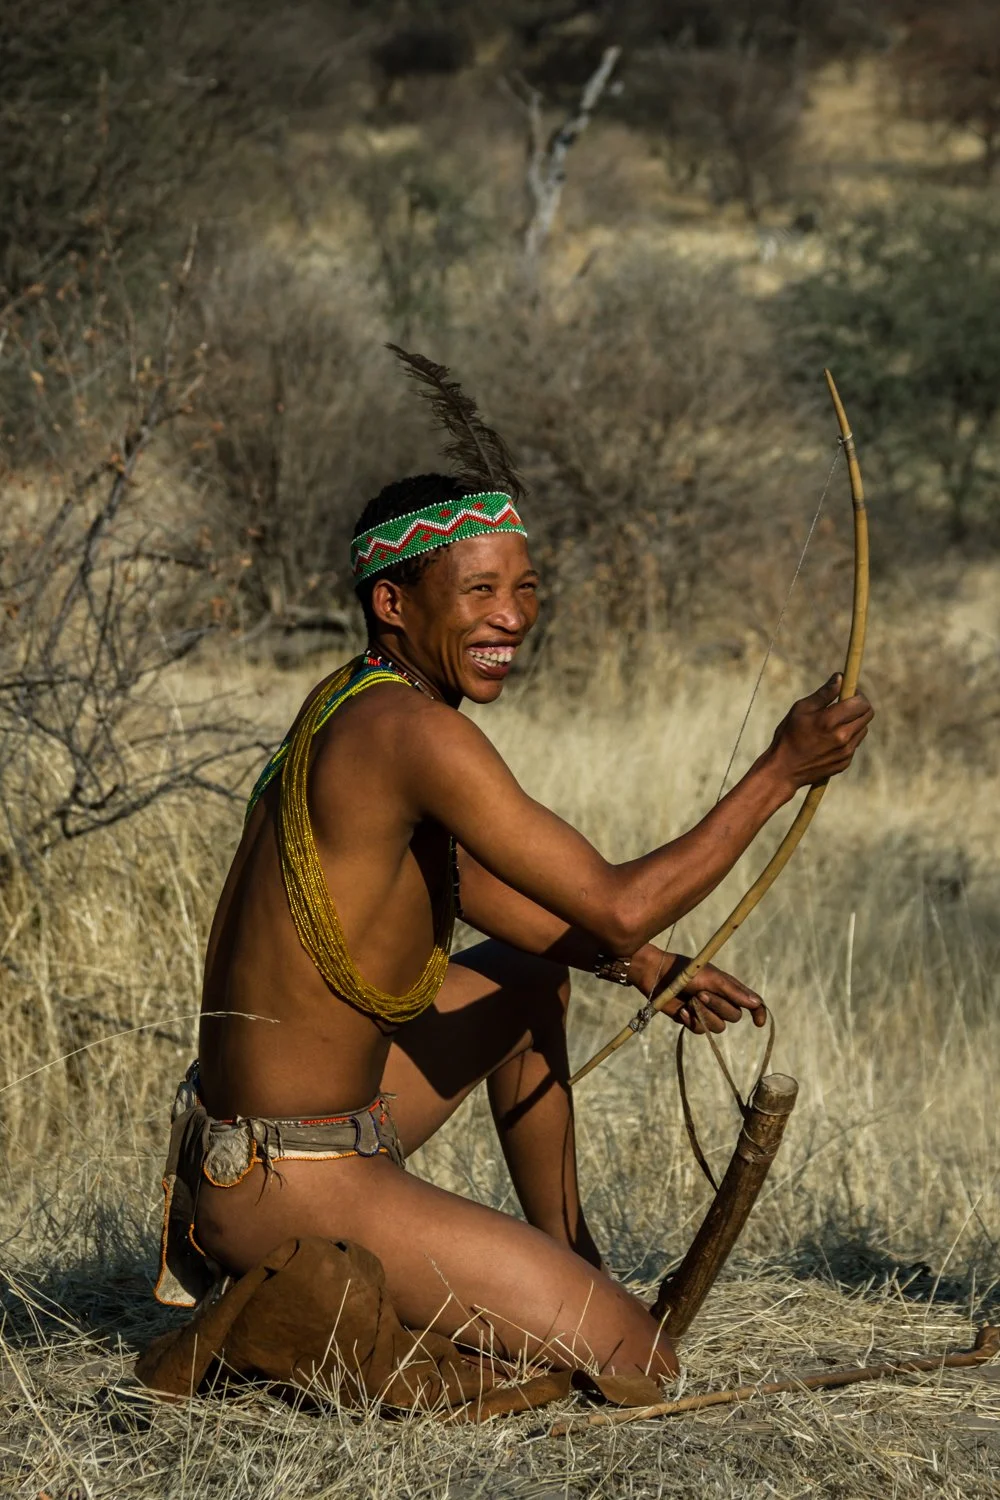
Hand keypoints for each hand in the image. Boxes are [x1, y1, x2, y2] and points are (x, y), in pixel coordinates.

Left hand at [630, 946, 765, 1033]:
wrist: (657, 975)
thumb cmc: (685, 971)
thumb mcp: (712, 978)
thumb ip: (734, 992)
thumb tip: (757, 1004)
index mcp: (729, 988)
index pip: (752, 1003)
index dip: (758, 1013)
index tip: (758, 1023)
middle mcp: (721, 1001)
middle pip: (734, 1016)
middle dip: (718, 1007)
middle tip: (701, 994)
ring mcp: (706, 1012)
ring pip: (719, 1027)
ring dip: (704, 1014)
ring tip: (690, 1000)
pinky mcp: (691, 1020)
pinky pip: (700, 1030)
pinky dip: (691, 1020)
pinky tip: (681, 1009)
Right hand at [767, 673, 872, 794]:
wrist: (783, 770)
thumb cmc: (788, 735)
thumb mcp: (801, 709)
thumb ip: (824, 693)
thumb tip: (841, 677)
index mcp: (830, 721)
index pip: (861, 702)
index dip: (858, 693)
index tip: (848, 692)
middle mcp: (842, 737)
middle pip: (868, 714)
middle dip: (860, 705)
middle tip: (846, 704)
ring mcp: (846, 751)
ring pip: (863, 729)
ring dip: (854, 721)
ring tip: (835, 723)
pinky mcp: (845, 762)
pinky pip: (855, 743)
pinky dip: (848, 737)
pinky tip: (830, 739)